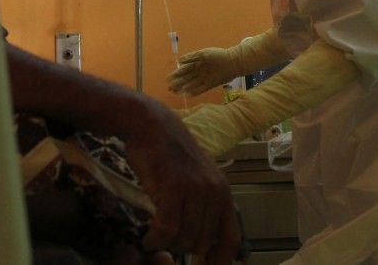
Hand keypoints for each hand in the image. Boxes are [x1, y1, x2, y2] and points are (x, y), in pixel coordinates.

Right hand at [125, 103, 239, 264]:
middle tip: (166, 242)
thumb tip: (202, 244)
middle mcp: (214, 192)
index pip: (230, 238)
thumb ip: (205, 207)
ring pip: (183, 238)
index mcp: (223, 193)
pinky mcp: (174, 188)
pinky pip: (166, 229)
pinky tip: (148, 237)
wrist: (152, 126)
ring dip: (166, 244)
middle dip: (182, 248)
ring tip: (154, 237)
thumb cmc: (170, 155)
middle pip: (201, 242)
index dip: (220, 260)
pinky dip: (155, 238)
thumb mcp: (197, 179)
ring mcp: (195, 190)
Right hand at [167, 47, 240, 96]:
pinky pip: (200, 89)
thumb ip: (192, 57)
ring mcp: (205, 78)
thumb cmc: (218, 55)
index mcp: (197, 63)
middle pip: (186, 78)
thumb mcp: (203, 54)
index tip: (168, 79)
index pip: (184, 69)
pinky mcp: (211, 84)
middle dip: (177, 83)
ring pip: (191, 84)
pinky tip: (187, 95)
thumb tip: (179, 60)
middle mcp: (199, 72)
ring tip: (175, 92)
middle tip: (169, 88)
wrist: (233, 61)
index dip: (176, 74)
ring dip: (183, 88)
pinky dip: (194, 92)